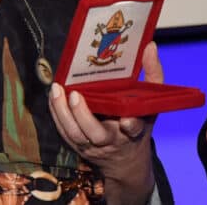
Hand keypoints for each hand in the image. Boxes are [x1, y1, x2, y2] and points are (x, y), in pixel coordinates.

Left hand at [48, 42, 161, 204]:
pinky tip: (53, 96)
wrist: (125, 160)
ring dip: (63, 113)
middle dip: (83, 116)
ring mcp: (92, 145)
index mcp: (133, 130)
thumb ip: (153, 74)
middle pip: (95, 134)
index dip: (130, 125)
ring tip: (57, 90)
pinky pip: (63, 131)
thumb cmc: (137, 121)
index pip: (133, 128)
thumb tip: (150, 47)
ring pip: (74, 134)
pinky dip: (56, 113)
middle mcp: (111, 140)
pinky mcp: (77, 145)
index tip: (126, 120)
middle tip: (75, 95)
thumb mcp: (151, 102)